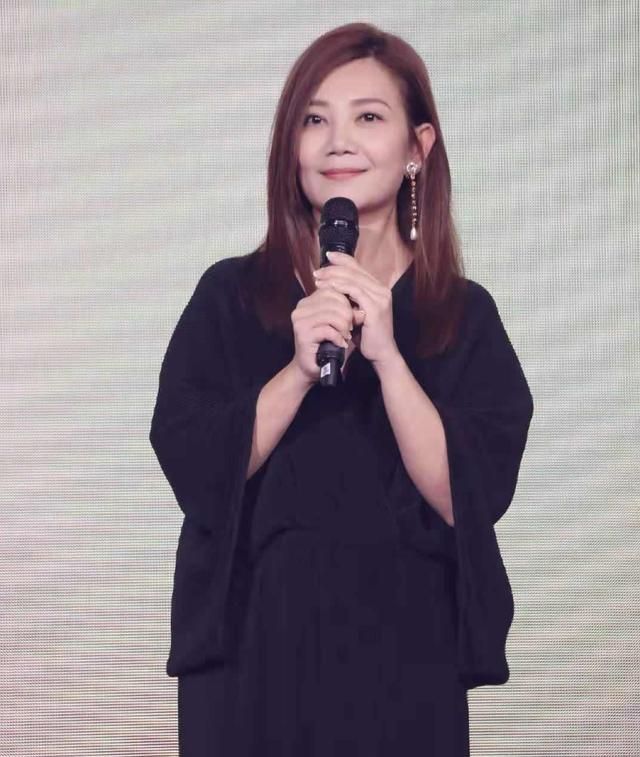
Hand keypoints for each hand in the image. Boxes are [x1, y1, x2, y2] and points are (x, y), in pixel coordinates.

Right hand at [290, 280, 355, 383]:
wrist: (313, 367)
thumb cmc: (327, 344)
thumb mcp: (339, 324)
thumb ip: (348, 311)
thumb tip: (362, 304)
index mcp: (308, 301)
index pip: (332, 290)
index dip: (347, 301)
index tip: (352, 316)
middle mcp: (301, 307)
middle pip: (334, 300)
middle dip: (347, 314)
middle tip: (351, 328)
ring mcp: (300, 320)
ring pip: (332, 314)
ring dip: (344, 327)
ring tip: (346, 335)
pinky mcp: (303, 334)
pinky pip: (328, 330)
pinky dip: (339, 338)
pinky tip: (341, 344)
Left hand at [312, 251, 399, 367]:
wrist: (380, 353)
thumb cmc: (366, 335)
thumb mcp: (356, 312)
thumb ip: (349, 298)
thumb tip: (331, 285)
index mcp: (378, 288)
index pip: (358, 267)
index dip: (342, 260)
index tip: (326, 257)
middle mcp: (382, 290)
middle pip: (354, 271)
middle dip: (333, 269)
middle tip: (317, 272)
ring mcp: (380, 298)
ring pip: (354, 279)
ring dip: (333, 277)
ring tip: (318, 280)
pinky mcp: (376, 308)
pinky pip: (355, 292)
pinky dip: (341, 287)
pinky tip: (329, 288)